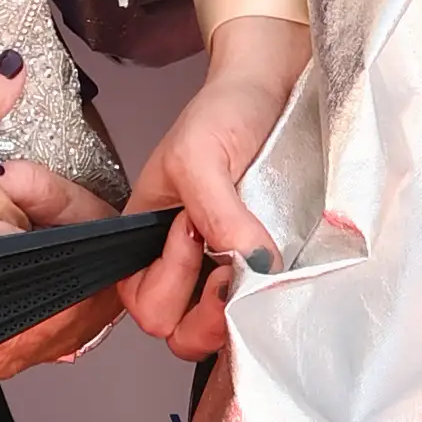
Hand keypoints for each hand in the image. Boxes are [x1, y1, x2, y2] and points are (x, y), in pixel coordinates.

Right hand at [122, 16, 311, 366]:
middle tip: (233, 268)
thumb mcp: (199, 156)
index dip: (169, 283)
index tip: (195, 235)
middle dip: (204, 314)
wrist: (275, 88)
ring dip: (236, 314)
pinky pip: (259, 311)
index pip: (142, 303)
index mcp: (147, 241)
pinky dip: (268, 304)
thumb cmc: (223, 112)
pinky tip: (279, 271)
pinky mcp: (265, 269)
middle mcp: (184, 266)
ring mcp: (225, 272)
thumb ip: (216, 213)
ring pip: (218, 332)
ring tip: (255, 266)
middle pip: (177, 333)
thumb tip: (247, 265)